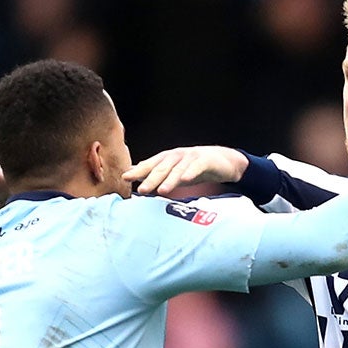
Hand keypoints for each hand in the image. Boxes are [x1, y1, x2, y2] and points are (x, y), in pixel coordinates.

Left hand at [124, 146, 248, 196]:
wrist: (222, 161)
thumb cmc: (194, 167)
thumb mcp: (173, 171)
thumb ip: (155, 172)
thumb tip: (133, 172)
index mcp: (167, 159)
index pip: (150, 165)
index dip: (138, 171)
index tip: (124, 178)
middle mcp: (177, 156)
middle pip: (162, 168)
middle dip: (150, 178)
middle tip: (141, 190)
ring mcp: (191, 157)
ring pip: (178, 169)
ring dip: (169, 179)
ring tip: (161, 190)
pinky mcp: (205, 160)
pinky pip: (197, 167)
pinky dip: (191, 172)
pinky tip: (185, 180)